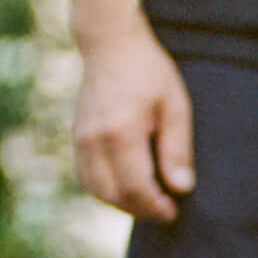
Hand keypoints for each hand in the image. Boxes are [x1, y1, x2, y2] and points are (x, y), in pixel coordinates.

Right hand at [72, 23, 194, 221]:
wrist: (110, 45)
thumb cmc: (149, 73)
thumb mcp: (175, 107)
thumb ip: (177, 149)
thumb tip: (181, 188)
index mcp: (120, 132)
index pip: (135, 188)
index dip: (155, 207)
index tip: (173, 211)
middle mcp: (93, 139)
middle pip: (114, 195)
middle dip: (141, 210)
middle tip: (166, 211)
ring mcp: (80, 139)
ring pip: (96, 191)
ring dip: (123, 204)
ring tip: (149, 202)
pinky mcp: (76, 138)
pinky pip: (87, 178)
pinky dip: (107, 191)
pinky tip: (129, 188)